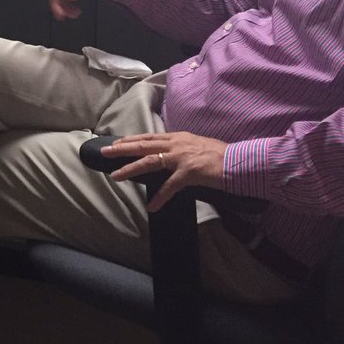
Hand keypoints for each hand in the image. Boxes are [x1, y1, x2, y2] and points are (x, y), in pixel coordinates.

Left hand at [101, 131, 226, 211]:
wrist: (239, 161)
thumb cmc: (221, 155)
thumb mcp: (197, 145)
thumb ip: (182, 149)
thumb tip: (169, 154)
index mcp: (178, 137)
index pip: (149, 137)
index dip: (132, 139)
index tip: (117, 142)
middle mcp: (176, 144)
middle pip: (143, 145)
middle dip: (122, 149)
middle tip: (105, 152)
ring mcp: (181, 158)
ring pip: (149, 162)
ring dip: (131, 169)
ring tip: (116, 176)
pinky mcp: (189, 172)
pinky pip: (170, 186)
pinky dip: (160, 197)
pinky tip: (152, 206)